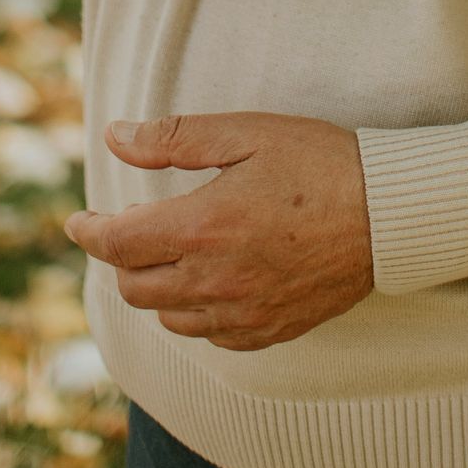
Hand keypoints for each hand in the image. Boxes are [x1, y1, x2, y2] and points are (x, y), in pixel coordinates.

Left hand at [64, 113, 372, 350]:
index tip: (78, 221)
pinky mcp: (267, 332)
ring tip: (168, 252)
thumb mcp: (246, 132)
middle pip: (135, 285)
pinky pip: (209, 335)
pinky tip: (208, 282)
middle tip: (127, 228)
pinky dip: (194, 311)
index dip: (89, 232)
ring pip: (168, 315)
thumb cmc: (320, 162)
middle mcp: (214, 280)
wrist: (389, 214)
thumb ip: (174, 137)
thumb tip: (115, 136)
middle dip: (121, 257)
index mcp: (203, 226)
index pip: (118, 244)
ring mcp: (241, 313)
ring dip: (155, 285)